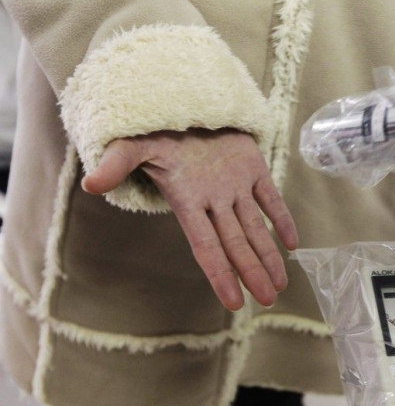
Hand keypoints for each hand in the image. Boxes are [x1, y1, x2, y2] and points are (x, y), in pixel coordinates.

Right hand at [83, 129, 298, 310]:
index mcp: (189, 201)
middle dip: (252, 273)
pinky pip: (271, 198)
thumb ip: (118, 164)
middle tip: (268, 300)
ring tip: (280, 285)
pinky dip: (282, 219)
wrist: (179, 103)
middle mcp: (215, 200)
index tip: (235, 302)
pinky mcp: (253, 168)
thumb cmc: (154, 129)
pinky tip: (292, 244)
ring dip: (269, 255)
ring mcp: (236, 185)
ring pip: (255, 228)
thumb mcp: (134, 144)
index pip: (206, 247)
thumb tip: (91, 183)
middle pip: (236, 244)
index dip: (220, 275)